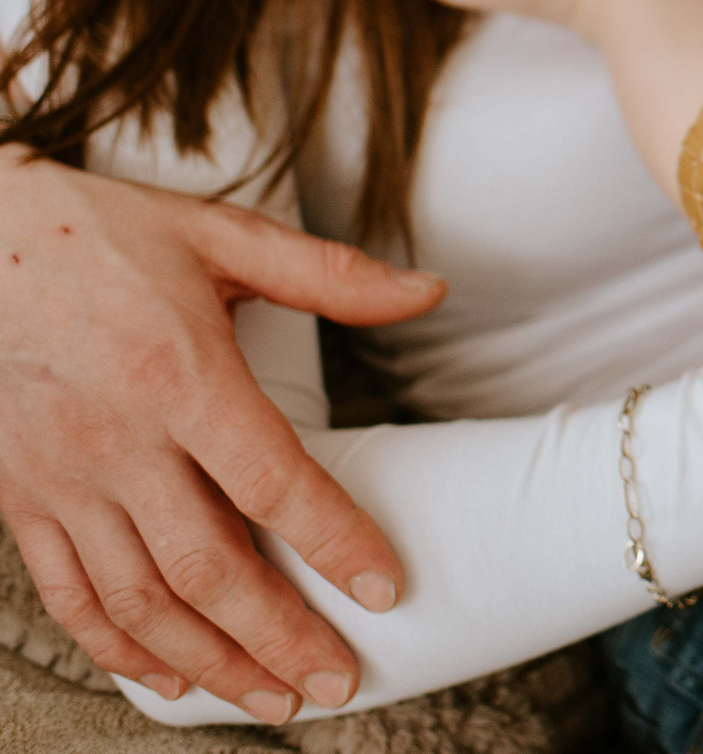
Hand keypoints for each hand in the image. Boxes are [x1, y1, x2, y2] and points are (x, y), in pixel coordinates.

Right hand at [0, 147, 446, 721]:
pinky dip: (119, 647)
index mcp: (181, 375)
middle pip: (209, 566)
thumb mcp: (223, 235)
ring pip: (141, 599)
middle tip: (338, 681)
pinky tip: (168, 675)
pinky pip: (68, 593)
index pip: (273, 483)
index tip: (386, 588)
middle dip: (279, 636)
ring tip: (273, 698)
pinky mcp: (16, 498)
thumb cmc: (104, 234)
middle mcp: (118, 440)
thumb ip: (332, 275)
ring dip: (211, 661)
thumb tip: (431, 292)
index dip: (335, 543)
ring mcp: (61, 478)